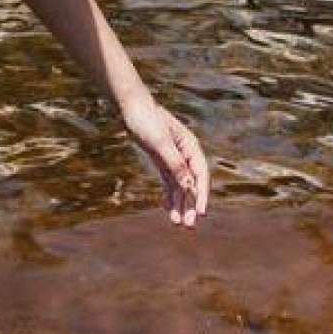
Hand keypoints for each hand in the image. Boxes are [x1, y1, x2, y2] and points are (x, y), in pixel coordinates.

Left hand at [121, 96, 210, 228]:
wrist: (130, 107)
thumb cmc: (147, 120)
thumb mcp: (160, 143)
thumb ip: (175, 164)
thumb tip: (189, 185)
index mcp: (190, 147)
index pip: (200, 175)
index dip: (201, 195)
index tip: (200, 213)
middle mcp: (184, 154)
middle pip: (191, 183)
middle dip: (190, 205)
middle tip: (188, 226)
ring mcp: (172, 158)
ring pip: (179, 185)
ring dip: (178, 204)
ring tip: (176, 223)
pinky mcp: (161, 160)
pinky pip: (168, 181)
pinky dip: (168, 195)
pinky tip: (166, 208)